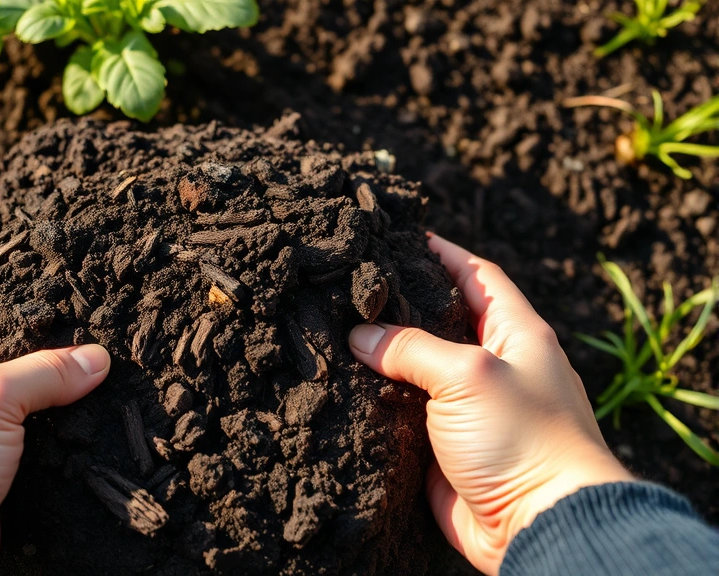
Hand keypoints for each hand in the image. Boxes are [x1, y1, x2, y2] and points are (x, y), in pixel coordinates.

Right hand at [348, 234, 631, 574]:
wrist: (542, 526)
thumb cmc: (524, 439)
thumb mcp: (469, 375)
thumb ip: (412, 349)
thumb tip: (361, 336)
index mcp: (516, 335)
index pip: (477, 276)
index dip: (443, 254)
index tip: (402, 237)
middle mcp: (494, 367)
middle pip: (442, 323)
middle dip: (401, 306)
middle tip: (354, 287)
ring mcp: (470, 410)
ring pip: (418, 372)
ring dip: (384, 359)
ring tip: (337, 334)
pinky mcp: (446, 449)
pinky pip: (406, 417)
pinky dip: (379, 404)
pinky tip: (344, 391)